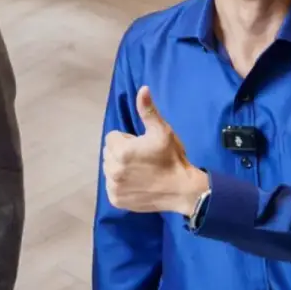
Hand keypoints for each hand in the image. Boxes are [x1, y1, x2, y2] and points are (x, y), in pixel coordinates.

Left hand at [102, 86, 205, 214]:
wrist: (182, 190)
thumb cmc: (172, 158)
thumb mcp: (162, 131)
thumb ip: (148, 110)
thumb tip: (142, 89)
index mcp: (120, 151)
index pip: (112, 137)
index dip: (128, 140)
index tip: (143, 146)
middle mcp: (112, 169)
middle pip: (108, 153)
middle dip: (121, 152)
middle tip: (142, 158)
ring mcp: (113, 187)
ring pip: (109, 169)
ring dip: (119, 168)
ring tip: (140, 171)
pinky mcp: (116, 200)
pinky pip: (111, 186)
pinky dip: (121, 185)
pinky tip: (137, 184)